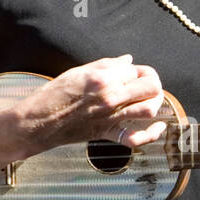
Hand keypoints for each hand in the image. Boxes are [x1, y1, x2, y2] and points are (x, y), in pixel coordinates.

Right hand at [16, 55, 167, 153]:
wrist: (39, 121)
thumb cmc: (54, 94)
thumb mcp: (78, 71)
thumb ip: (107, 65)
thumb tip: (128, 60)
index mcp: (103, 78)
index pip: (134, 69)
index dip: (136, 69)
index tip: (131, 72)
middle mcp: (110, 97)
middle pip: (151, 86)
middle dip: (153, 82)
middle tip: (147, 82)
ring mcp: (111, 117)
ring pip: (149, 109)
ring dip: (156, 102)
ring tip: (151, 98)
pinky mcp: (107, 133)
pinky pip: (136, 138)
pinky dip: (152, 134)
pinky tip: (159, 127)